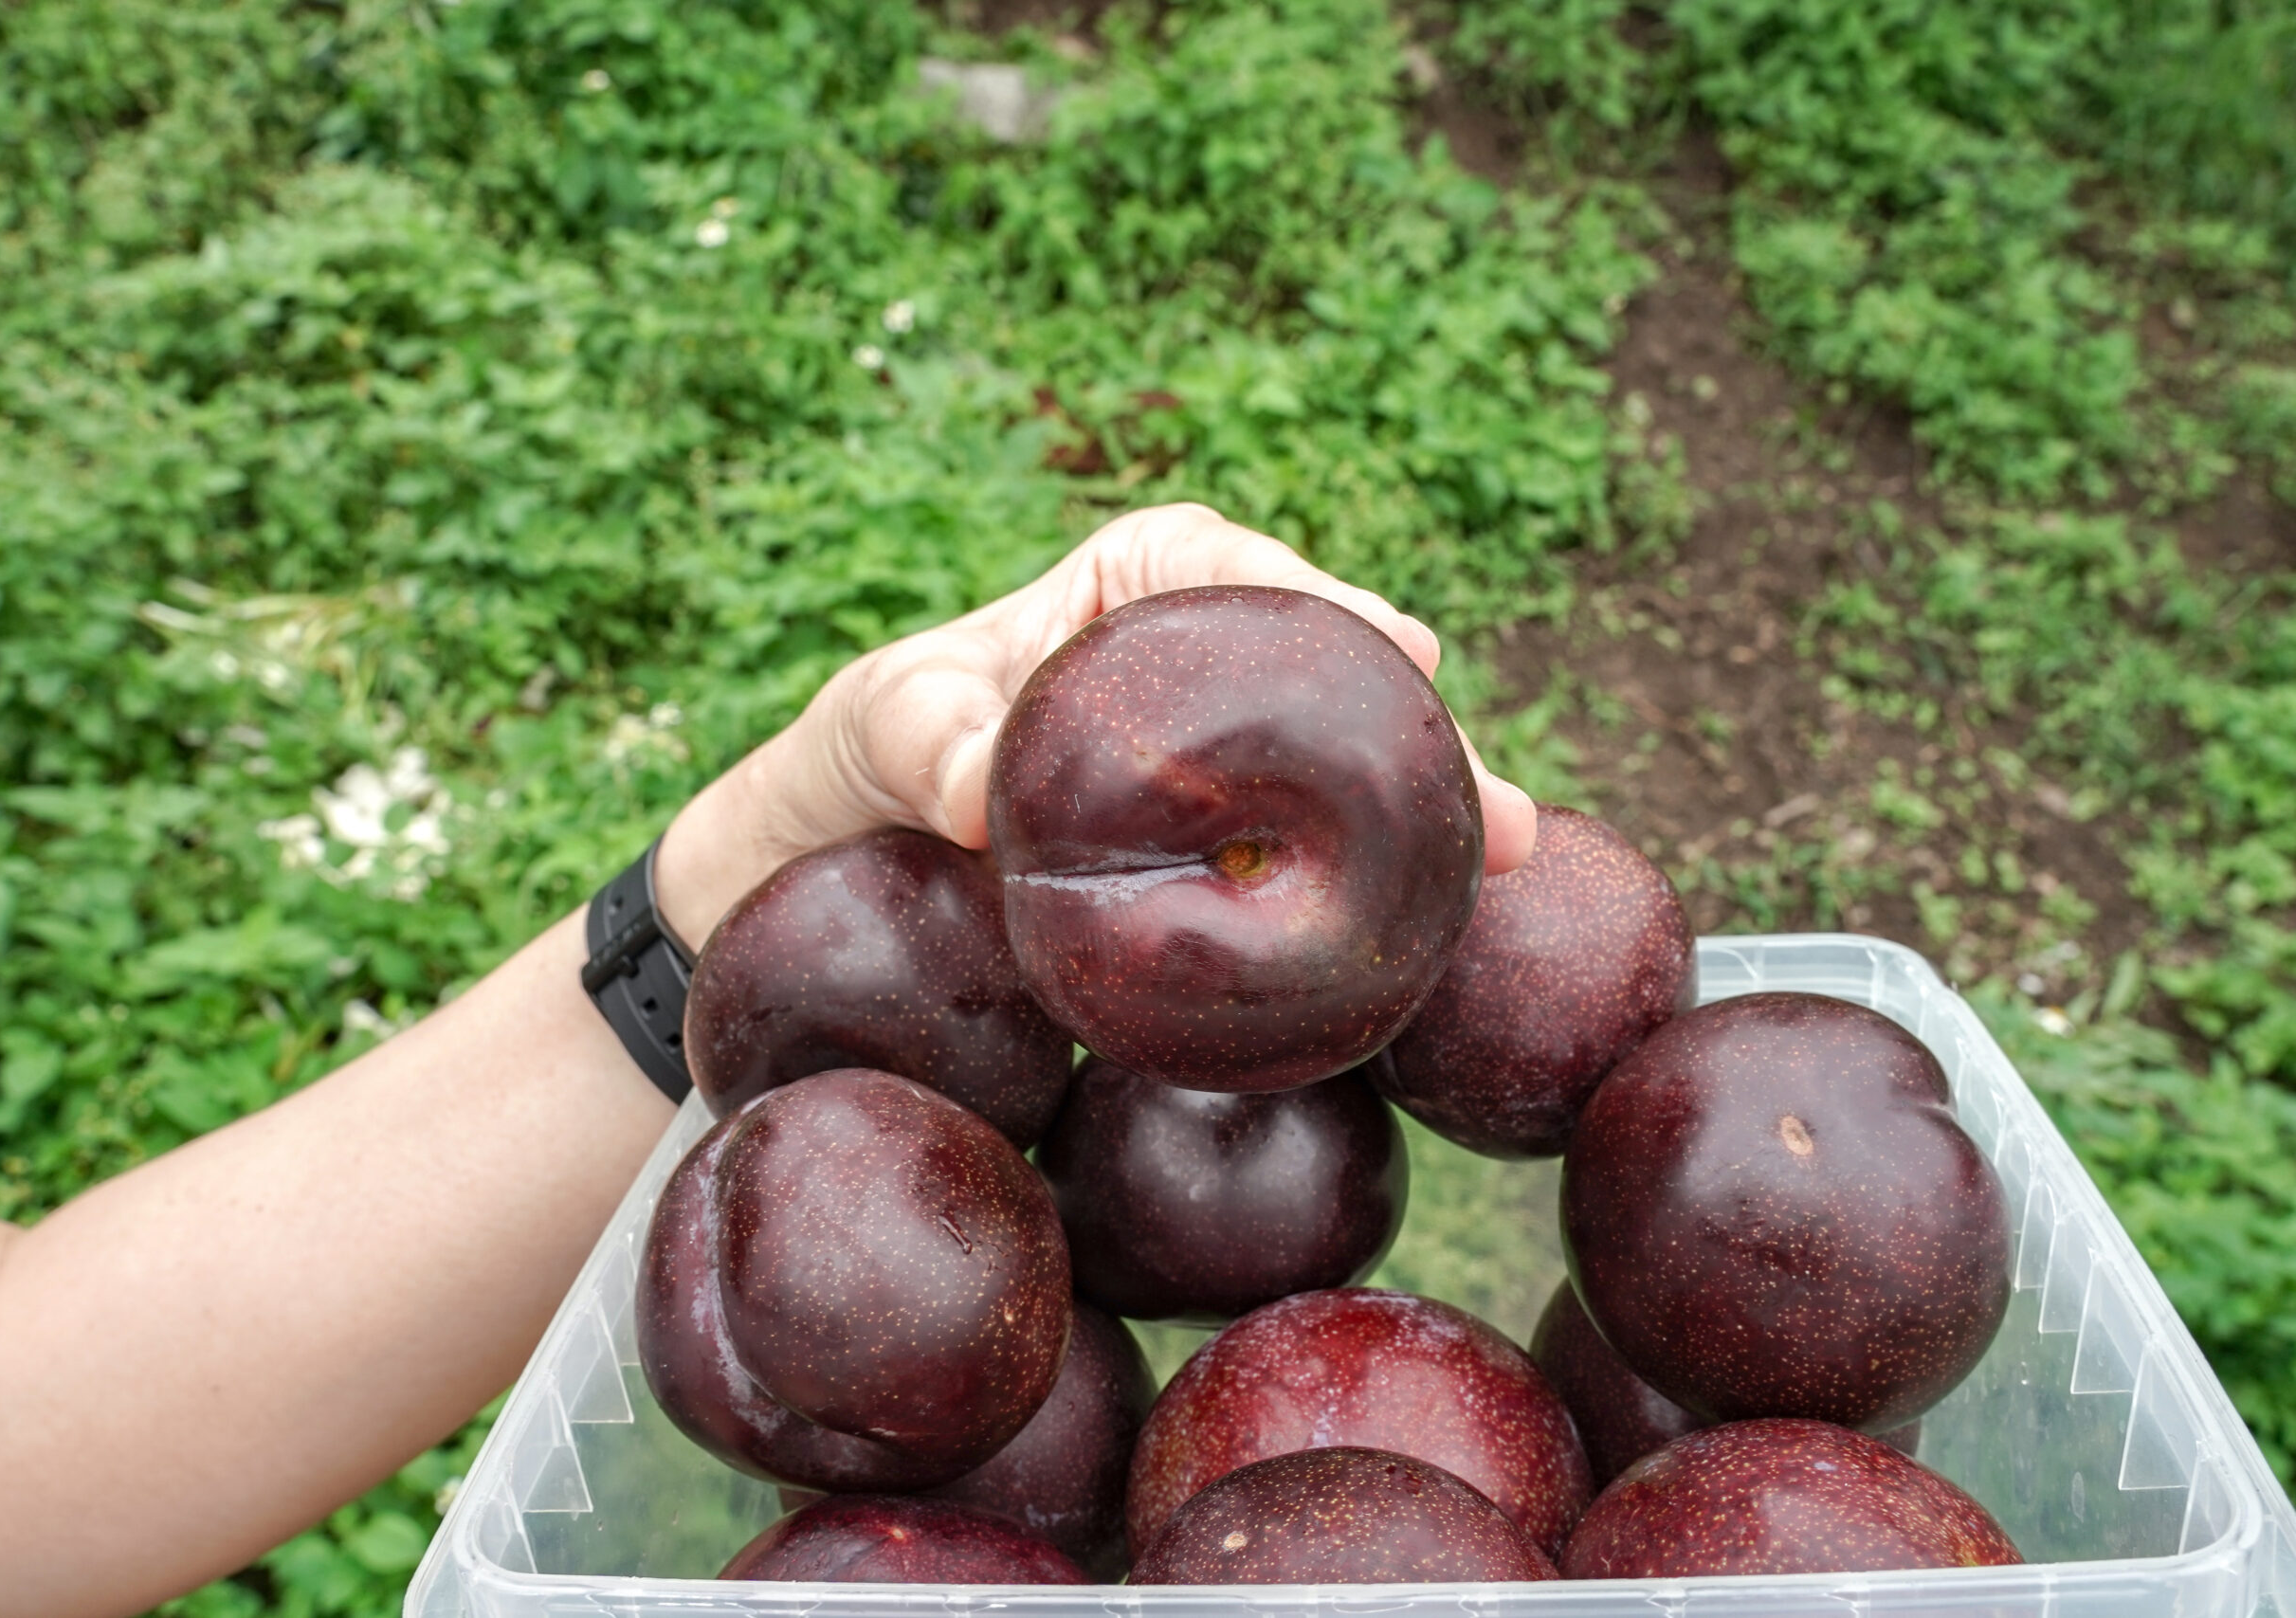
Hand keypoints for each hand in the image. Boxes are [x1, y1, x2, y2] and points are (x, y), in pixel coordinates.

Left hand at [656, 503, 1537, 946]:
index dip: (1336, 607)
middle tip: (1500, 812)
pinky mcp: (1224, 867)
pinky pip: (1300, 879)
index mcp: (1137, 584)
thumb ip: (923, 739)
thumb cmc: (866, 751)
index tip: (1404, 647)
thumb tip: (974, 791)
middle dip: (1424, 742)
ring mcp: (1228, 778)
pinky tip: (1420, 956)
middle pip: (1334, 688)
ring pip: (1343, 790)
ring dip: (1424, 836)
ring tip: (1503, 879)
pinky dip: (1358, 911)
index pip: (1244, 572)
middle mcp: (1206, 670)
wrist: (841, 862)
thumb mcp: (879, 728)